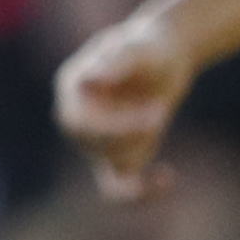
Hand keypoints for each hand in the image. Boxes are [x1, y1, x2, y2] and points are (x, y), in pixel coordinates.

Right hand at [51, 12, 193, 201]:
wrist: (163, 56)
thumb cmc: (149, 46)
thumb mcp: (137, 49)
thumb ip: (116, 63)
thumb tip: (87, 81)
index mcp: (71, 88)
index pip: (82, 123)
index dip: (119, 126)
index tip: (157, 112)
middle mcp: (76, 117)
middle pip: (96, 146)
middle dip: (135, 134)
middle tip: (160, 109)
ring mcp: (95, 139)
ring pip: (115, 163)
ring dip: (144, 144)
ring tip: (159, 108)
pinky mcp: (117, 154)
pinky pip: (118, 188)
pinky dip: (140, 192)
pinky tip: (168, 177)